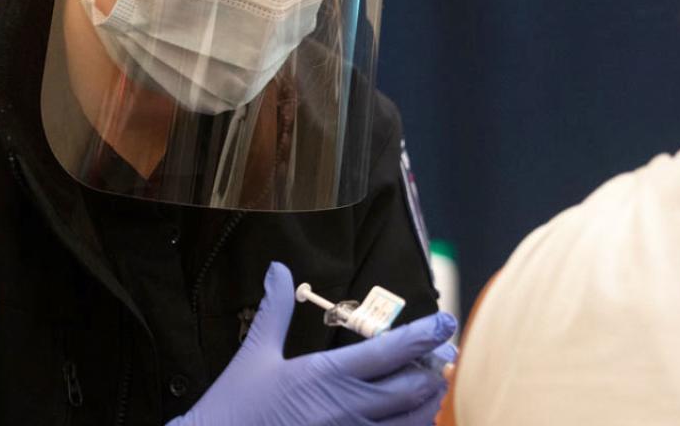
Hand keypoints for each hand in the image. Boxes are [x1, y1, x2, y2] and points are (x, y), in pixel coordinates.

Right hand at [169, 262, 456, 425]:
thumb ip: (274, 310)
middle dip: (431, 373)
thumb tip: (278, 269)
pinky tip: (405, 424)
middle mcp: (345, 409)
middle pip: (410, 389)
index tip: (446, 322)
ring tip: (428, 393)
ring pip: (409, 425)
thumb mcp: (254, 355)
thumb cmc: (234, 406)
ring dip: (425, 407)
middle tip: (440, 361)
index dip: (424, 335)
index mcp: (325, 375)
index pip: (389, 351)